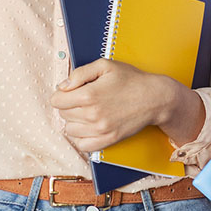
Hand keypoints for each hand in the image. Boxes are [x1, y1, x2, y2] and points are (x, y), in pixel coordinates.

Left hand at [49, 59, 200, 151]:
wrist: (154, 98)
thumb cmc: (130, 79)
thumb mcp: (105, 65)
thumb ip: (79, 73)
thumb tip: (62, 86)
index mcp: (89, 95)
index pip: (56, 101)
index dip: (61, 94)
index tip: (69, 91)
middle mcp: (92, 115)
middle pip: (63, 114)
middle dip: (68, 105)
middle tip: (82, 99)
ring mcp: (100, 130)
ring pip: (70, 130)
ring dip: (74, 121)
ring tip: (87, 111)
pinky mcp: (108, 140)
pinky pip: (82, 145)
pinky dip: (81, 137)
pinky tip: (88, 127)